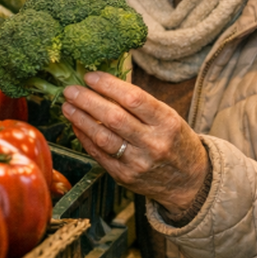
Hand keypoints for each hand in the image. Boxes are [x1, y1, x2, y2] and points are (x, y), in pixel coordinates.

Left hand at [61, 71, 208, 217]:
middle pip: (114, 118)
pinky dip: (85, 138)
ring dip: (81, 119)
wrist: (188, 181)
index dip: (109, 86)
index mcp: (167, 122)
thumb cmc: (176, 142)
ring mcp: (138, 162)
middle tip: (71, 90)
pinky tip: (77, 126)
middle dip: (88, 101)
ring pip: (103, 137)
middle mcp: (153, 143)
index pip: (134, 99)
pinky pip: (99, 154)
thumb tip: (106, 85)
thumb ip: (141, 105)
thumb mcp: (169, 118)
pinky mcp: (125, 176)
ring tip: (68, 106)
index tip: (91, 77)